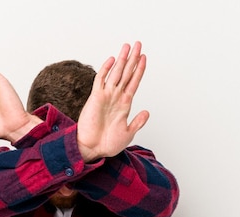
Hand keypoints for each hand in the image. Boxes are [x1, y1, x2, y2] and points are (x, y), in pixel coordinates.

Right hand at [76, 42, 149, 161]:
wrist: (93, 149)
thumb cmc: (108, 144)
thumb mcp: (128, 133)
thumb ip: (138, 122)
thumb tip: (147, 112)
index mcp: (125, 104)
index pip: (134, 82)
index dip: (139, 70)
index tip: (144, 58)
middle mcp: (116, 97)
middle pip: (126, 73)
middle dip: (133, 58)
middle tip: (138, 44)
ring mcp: (106, 96)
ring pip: (116, 73)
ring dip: (122, 60)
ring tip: (128, 46)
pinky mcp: (95, 98)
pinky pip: (101, 80)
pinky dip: (106, 69)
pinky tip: (112, 60)